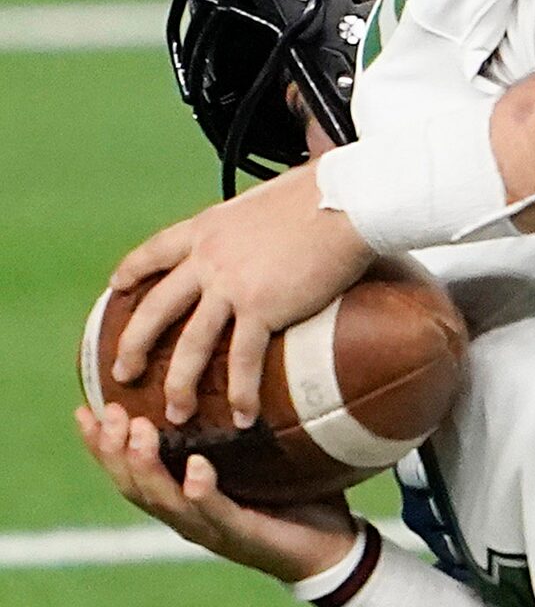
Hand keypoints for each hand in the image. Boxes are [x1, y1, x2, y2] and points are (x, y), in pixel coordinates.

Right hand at [74, 402, 359, 584]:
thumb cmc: (294, 500)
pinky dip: (200, 490)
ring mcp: (210, 529)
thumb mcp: (259, 459)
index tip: (84, 410)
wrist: (330, 551)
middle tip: (107, 412)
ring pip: (162, 500)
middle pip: (133, 485)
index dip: (102, 445)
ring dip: (146, 466)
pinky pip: (214, 513)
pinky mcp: (241, 536)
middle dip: (113, 450)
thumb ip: (238, 428)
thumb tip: (236, 375)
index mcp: (183, 498)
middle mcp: (187, 515)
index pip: (130, 471)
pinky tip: (196, 468)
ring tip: (139, 431)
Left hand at [105, 162, 371, 427]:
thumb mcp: (268, 195)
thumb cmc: (322, 190)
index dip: (133, 270)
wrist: (344, 200)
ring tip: (178, 413)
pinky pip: (243, 359)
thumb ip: (258, 214)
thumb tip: (273, 219)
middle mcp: (209, 258)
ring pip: (191, 344)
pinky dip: (241, 391)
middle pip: (156, 309)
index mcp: (208, 228)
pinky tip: (242, 415)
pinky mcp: (262, 308)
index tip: (118, 286)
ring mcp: (230, 286)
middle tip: (123, 372)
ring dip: (180, 384)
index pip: (155, 251)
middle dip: (134, 345)